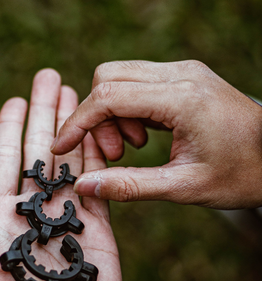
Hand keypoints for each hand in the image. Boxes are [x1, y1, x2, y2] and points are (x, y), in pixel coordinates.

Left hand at [0, 69, 124, 280]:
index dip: (9, 132)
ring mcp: (67, 222)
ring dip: (73, 128)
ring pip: (69, 162)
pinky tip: (102, 131)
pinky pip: (98, 184)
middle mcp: (32, 216)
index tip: (16, 99)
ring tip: (79, 93)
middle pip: (37, 154)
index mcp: (0, 223)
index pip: (3, 166)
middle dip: (43, 114)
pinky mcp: (98, 232)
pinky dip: (99, 156)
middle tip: (51, 75)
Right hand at [51, 60, 261, 208]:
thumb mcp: (182, 188)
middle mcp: (181, 74)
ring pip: (119, 77)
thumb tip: (83, 185)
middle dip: (96, 118)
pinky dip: (126, 109)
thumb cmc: (240, 173)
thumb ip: (129, 186)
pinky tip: (143, 136)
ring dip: (111, 114)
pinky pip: (136, 83)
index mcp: (182, 99)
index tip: (61, 148)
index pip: (108, 97)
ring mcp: (183, 72)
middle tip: (115, 154)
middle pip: (108, 78)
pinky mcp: (182, 78)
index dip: (77, 124)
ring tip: (131, 149)